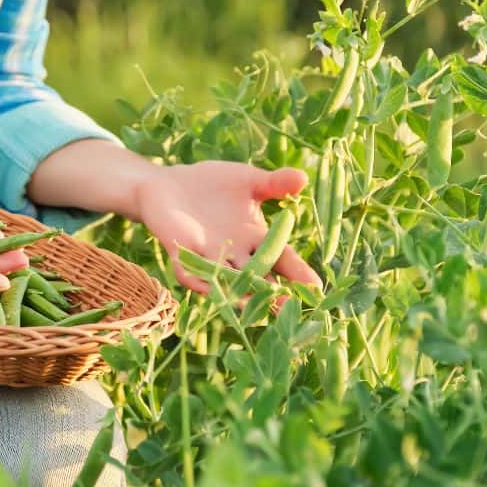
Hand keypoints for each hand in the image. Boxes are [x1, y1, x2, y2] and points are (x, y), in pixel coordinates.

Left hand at [132, 162, 320, 292]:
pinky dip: (198, 278)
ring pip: (226, 280)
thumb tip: (303, 178)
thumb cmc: (213, 184)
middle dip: (271, 293)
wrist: (170, 184)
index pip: (282, 258)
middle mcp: (234, 254)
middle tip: (288, 308)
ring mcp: (208, 256)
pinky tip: (206, 288)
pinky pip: (190, 270)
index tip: (316, 286)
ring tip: (251, 305)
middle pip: (257, 278)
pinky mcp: (181, 252)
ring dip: (237, 292)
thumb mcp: (249, 181)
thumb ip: (274, 183)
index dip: (298, 272)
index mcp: (256, 238)